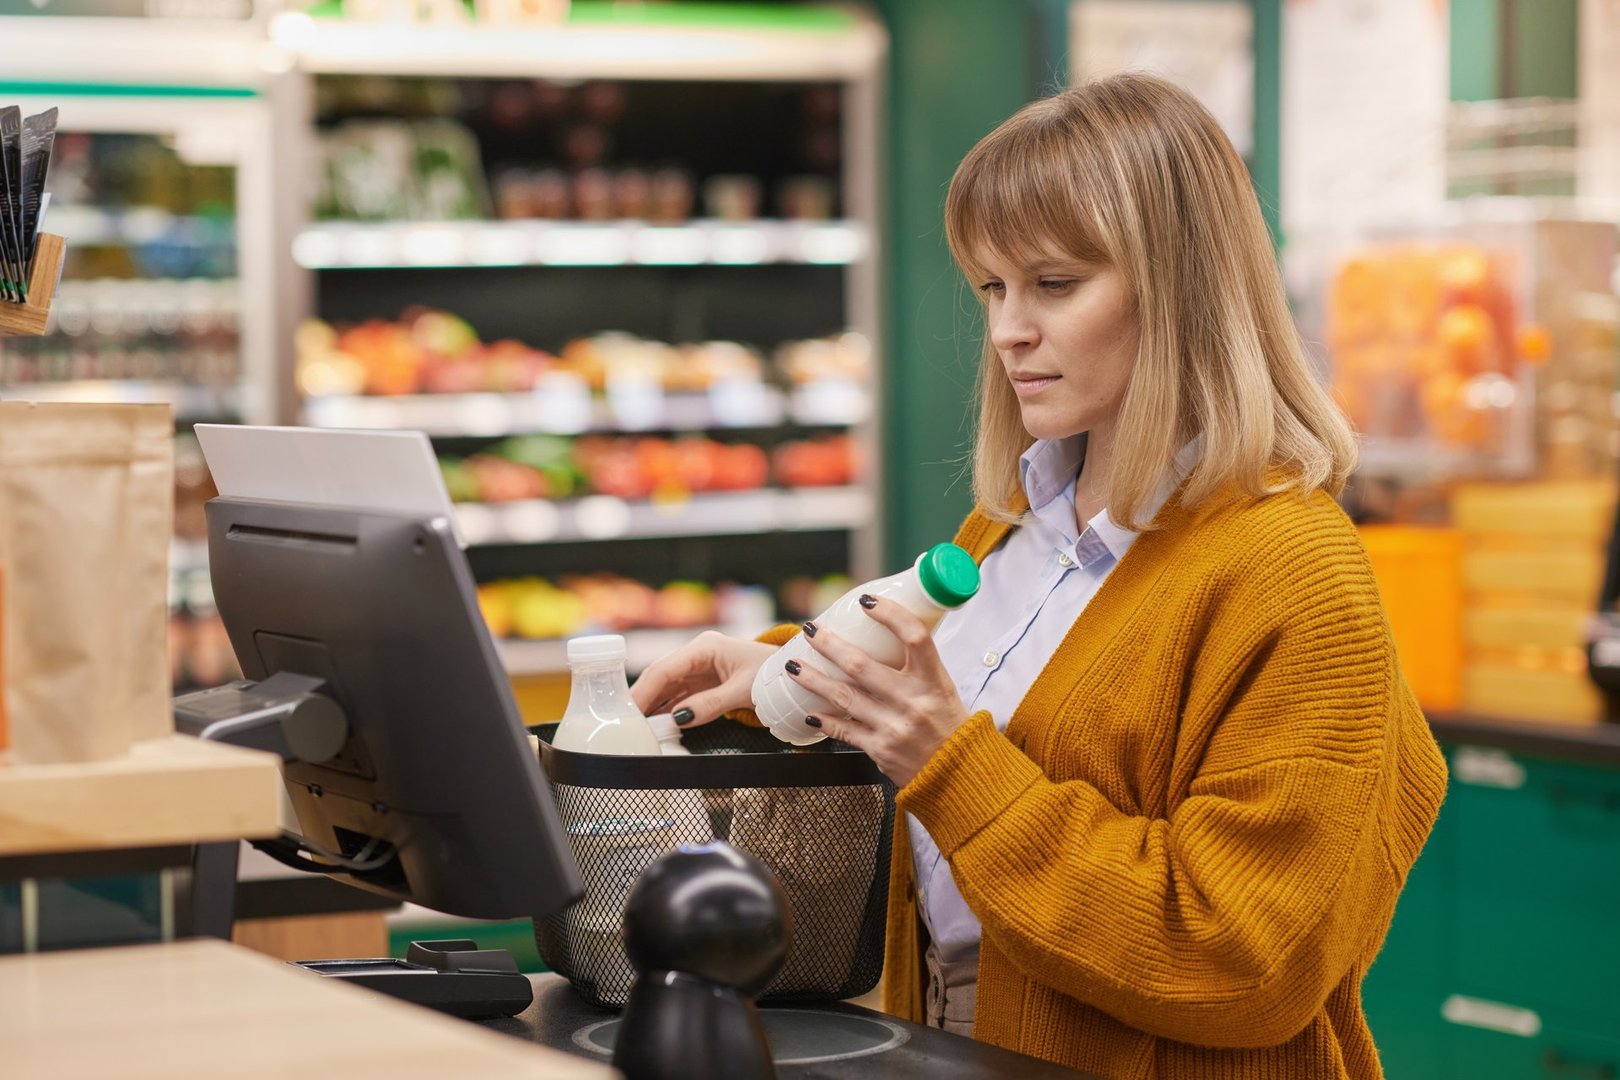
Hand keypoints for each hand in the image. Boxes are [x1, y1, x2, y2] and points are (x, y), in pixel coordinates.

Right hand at [630, 630, 775, 728]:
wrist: (791, 675)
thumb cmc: (771, 675)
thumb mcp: (744, 691)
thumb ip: (711, 705)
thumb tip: (678, 719)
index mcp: (705, 647)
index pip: (665, 669)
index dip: (644, 691)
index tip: (628, 713)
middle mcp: (697, 654)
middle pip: (660, 677)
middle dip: (642, 700)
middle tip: (624, 724)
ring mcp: (698, 668)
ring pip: (666, 688)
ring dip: (652, 707)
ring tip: (635, 729)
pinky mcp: (703, 682)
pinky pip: (678, 697)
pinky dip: (667, 711)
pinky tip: (655, 726)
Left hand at [789, 595, 969, 786]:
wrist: (959, 775)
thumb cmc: (950, 726)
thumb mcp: (943, 689)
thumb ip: (917, 667)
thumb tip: (887, 634)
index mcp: (934, 680)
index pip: (914, 637)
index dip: (890, 614)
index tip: (866, 601)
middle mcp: (913, 701)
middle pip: (861, 665)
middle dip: (829, 644)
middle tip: (810, 630)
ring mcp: (894, 727)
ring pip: (843, 697)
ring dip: (813, 679)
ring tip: (793, 666)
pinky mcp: (880, 750)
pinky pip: (844, 731)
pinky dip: (824, 720)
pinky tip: (809, 711)